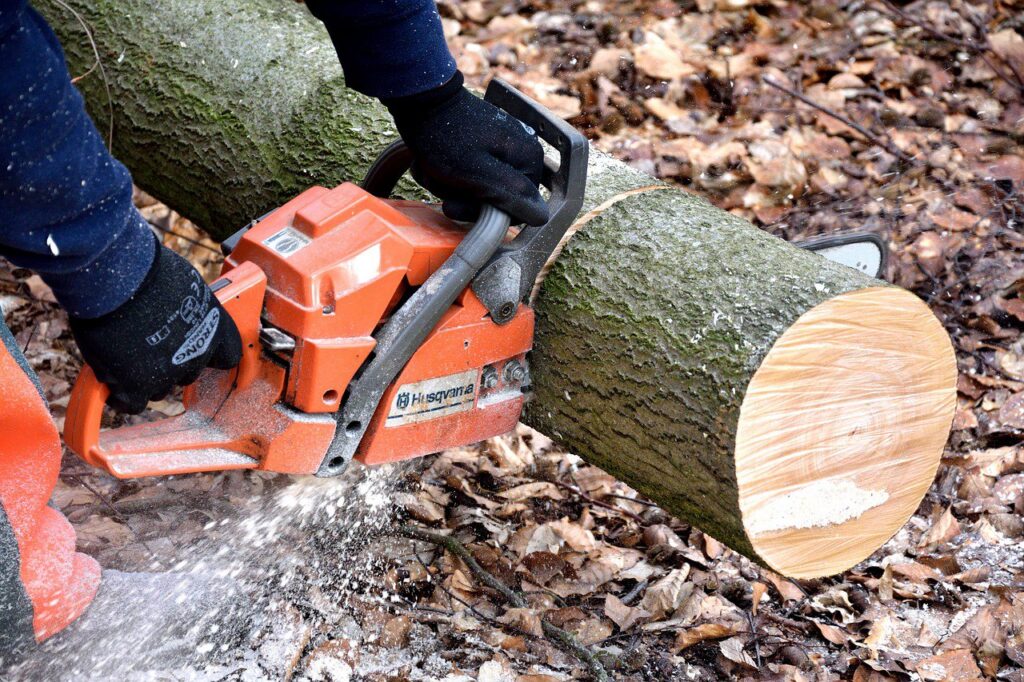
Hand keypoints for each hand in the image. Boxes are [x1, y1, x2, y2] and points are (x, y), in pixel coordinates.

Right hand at [69, 243, 241, 413]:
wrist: (115, 280)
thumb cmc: (146, 270)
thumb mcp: (184, 285)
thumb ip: (187, 308)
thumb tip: (179, 311)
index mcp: (216, 328)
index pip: (228, 355)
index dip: (211, 354)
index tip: (200, 351)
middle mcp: (198, 354)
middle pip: (188, 372)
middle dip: (171, 363)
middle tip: (148, 343)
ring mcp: (169, 373)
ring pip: (159, 388)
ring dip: (144, 376)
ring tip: (123, 352)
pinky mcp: (137, 386)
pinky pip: (132, 403)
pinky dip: (121, 395)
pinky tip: (112, 380)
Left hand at [383, 71, 547, 226]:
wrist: (418, 100)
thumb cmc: (445, 138)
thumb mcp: (479, 173)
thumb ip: (513, 195)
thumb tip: (542, 217)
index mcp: (528, 159)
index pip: (517, 208)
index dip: (486, 213)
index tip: (456, 204)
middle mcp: (521, 152)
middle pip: (496, 199)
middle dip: (463, 197)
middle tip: (440, 184)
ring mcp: (501, 148)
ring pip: (478, 189)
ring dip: (450, 186)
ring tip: (432, 170)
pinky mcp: (482, 145)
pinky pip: (468, 174)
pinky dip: (447, 175)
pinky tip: (432, 165)